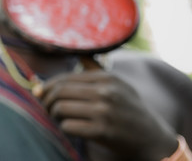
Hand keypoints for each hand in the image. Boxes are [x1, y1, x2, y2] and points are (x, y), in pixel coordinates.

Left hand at [39, 61, 177, 159]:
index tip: (38, 93)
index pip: (65, 78)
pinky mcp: (102, 131)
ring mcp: (104, 111)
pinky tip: (69, 128)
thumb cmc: (131, 109)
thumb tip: (76, 52)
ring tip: (57, 118)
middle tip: (45, 107)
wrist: (153, 138)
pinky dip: (64, 128)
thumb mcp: (118, 84)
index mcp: (106, 78)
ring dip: (54, 115)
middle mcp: (105, 92)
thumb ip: (96, 69)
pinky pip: (69, 126)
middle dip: (46, 100)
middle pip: (60, 91)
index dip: (47, 85)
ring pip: (61, 108)